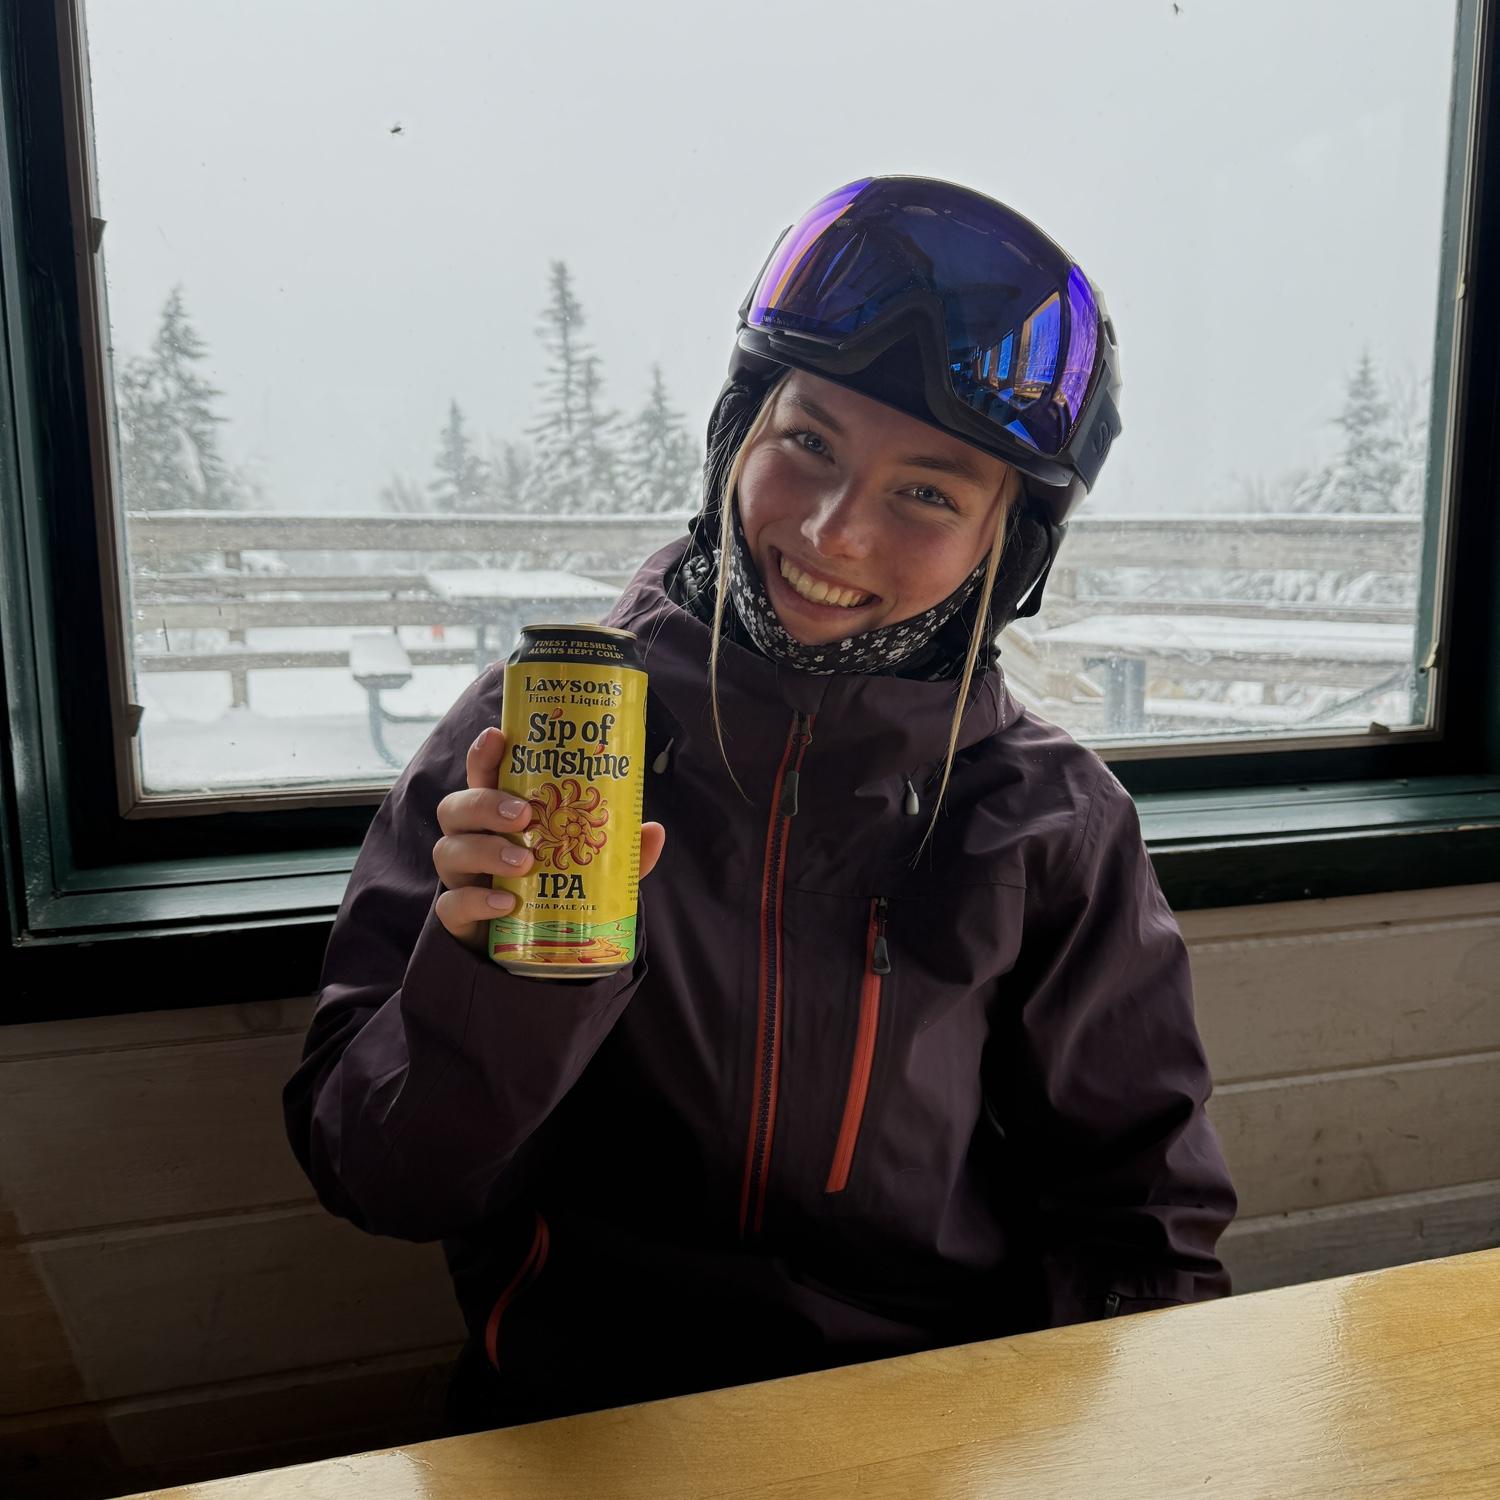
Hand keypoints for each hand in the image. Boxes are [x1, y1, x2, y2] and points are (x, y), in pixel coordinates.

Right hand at [433, 726, 665, 952]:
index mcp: (499, 816)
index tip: (497, 736)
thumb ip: (621, 851)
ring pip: (448, 851)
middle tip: (523, 815)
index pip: (483, 775)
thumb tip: (655, 830)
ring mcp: (460, 878)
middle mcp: (472, 840)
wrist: (536, 951)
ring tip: (524, 862)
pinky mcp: (456, 917)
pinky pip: (451, 904)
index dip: (483, 753)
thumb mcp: (596, 869)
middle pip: (455, 807)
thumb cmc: (557, 890)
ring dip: (486, 851)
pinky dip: (479, 902)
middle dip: (484, 804)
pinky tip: (508, 905)